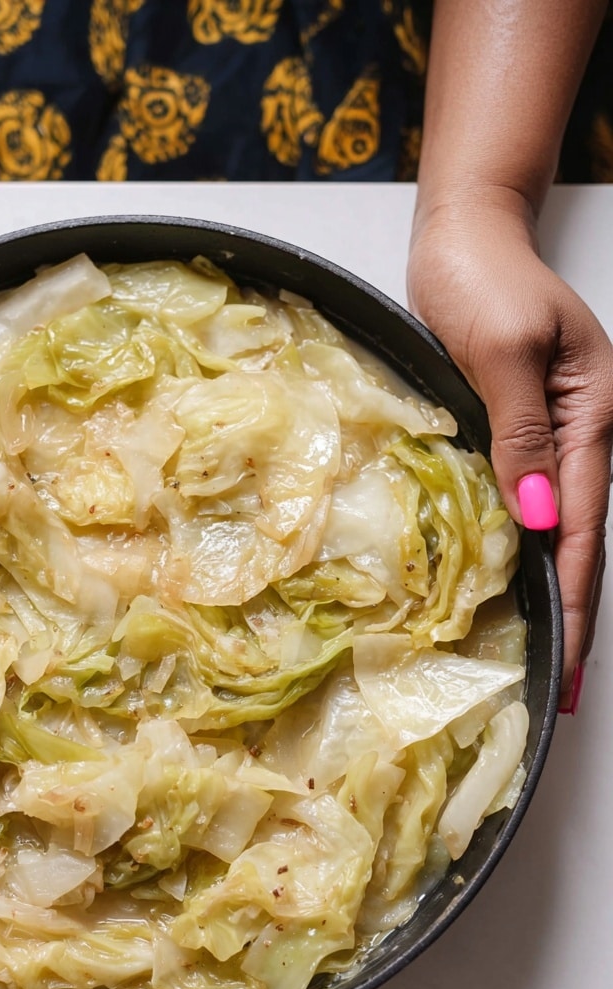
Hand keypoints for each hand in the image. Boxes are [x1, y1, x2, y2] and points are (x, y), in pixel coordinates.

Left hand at [408, 194, 612, 709]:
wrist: (465, 237)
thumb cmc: (482, 279)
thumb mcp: (503, 352)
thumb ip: (523, 434)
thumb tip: (541, 515)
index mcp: (590, 416)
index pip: (585, 526)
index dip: (575, 597)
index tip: (570, 660)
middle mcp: (581, 432)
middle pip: (583, 537)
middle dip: (575, 612)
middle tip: (565, 684)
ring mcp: (552, 432)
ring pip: (560, 525)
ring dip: (552, 586)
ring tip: (544, 650)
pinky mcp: (519, 429)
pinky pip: (530, 499)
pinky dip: (526, 547)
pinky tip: (513, 580)